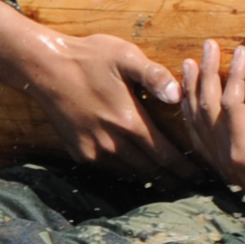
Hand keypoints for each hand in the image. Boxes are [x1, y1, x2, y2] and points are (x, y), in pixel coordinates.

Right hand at [0, 0, 192, 178]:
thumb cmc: (90, 57)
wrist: (44, 68)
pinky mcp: (79, 152)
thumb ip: (155, 76)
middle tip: (190, 187)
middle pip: (150, 170)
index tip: (200, 177)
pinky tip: (135, 170)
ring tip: (168, 183)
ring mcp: (93, 150)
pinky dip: (125, 170)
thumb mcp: (126, 57)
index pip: (165, 155)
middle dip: (172, 179)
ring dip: (149, 178)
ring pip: (129, 172)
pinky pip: (108, 168)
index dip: (184, 168)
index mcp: (129, 121)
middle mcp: (112, 143)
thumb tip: (179, 95)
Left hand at [179, 40, 244, 208]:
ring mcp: (215, 157)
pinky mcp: (214, 158)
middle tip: (211, 44)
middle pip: (207, 106)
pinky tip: (186, 91)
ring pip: (195, 117)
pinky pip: (193, 130)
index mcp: (244, 152)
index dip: (235, 76)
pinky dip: (187, 107)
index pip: (232, 105)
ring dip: (192, 86)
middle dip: (208, 72)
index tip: (243, 51)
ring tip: (192, 60)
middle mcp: (223, 154)